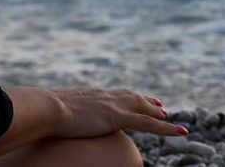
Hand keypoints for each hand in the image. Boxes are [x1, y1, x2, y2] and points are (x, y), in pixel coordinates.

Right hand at [47, 86, 187, 138]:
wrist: (47, 108)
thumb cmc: (42, 112)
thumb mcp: (50, 111)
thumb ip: (55, 113)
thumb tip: (45, 118)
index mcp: (90, 93)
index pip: (113, 93)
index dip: (126, 96)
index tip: (134, 98)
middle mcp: (104, 95)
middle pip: (131, 96)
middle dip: (146, 101)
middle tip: (160, 106)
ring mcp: (112, 105)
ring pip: (143, 108)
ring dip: (157, 113)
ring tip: (169, 117)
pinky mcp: (118, 117)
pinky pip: (149, 123)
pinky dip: (167, 128)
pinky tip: (181, 132)